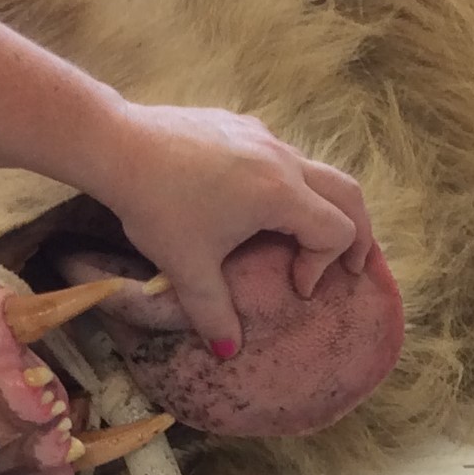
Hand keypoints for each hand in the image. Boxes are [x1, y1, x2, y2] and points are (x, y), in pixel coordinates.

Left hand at [87, 104, 375, 355]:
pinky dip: (286, 184)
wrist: (117, 144)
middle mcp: (282, 159)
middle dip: (357, 231)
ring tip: (304, 236)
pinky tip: (250, 202)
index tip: (296, 287)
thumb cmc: (157, 206)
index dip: (325, 264)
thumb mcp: (186, 267)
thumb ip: (214, 312)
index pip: (336, 230)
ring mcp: (262, 135)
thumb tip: (228, 350)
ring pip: (313, 170)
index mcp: (281, 194)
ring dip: (319, 206)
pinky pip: (278, 154)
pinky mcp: (237, 123)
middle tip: (352, 264)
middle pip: (346, 193)